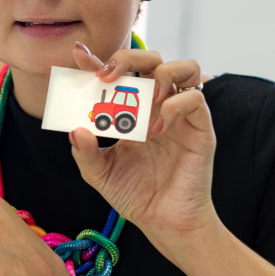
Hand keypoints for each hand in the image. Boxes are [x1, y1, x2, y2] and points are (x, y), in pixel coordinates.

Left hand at [70, 43, 218, 249]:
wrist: (162, 221)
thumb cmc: (133, 193)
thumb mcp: (99, 174)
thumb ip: (84, 152)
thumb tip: (75, 129)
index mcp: (130, 110)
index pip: (116, 75)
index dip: (97, 60)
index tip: (78, 54)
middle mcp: (156, 105)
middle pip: (151, 58)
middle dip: (128, 57)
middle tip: (108, 77)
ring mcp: (179, 114)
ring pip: (184, 67)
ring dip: (161, 72)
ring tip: (145, 97)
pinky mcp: (199, 128)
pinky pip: (195, 99)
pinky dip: (175, 106)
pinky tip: (157, 128)